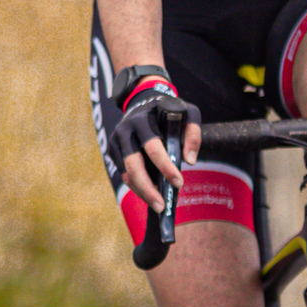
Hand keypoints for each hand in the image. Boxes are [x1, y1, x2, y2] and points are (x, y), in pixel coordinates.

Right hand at [112, 73, 202, 205]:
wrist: (142, 100)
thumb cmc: (168, 110)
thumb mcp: (187, 112)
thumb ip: (193, 133)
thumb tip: (189, 160)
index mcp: (143, 120)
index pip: (153, 148)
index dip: (166, 167)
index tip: (179, 183)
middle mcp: (126, 130)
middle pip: (134, 165)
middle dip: (148, 189)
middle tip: (162, 206)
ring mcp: (116, 141)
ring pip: (127, 173)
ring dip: (142, 192)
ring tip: (158, 205)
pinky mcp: (113, 150)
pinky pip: (124, 174)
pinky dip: (137, 186)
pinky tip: (149, 194)